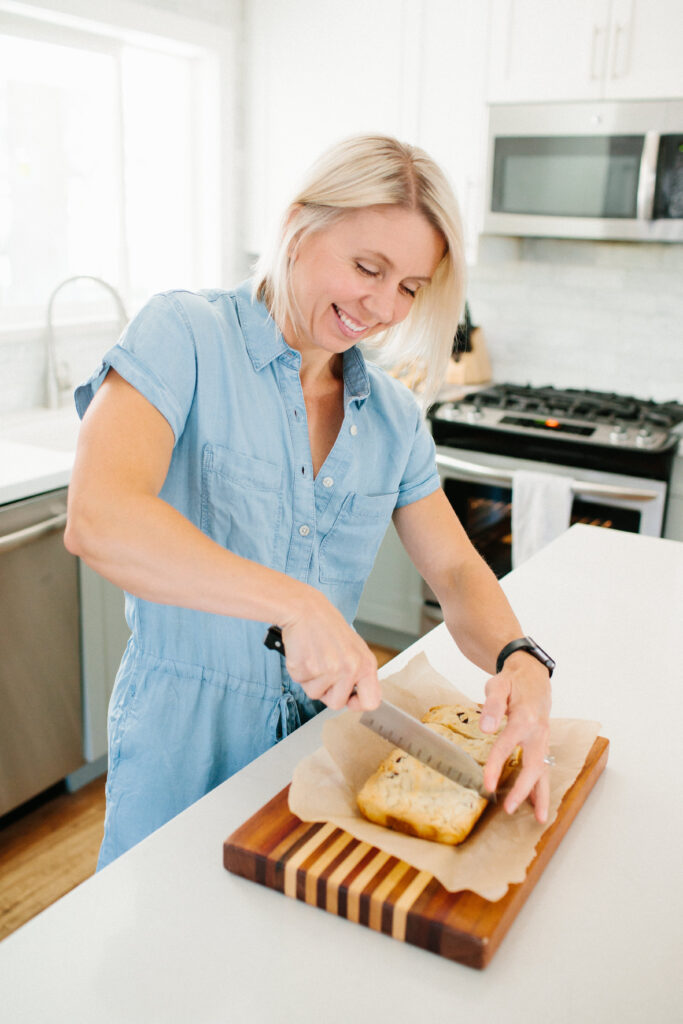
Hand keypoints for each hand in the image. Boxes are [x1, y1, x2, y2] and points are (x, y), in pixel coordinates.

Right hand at [278, 593, 380, 711]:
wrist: (306, 610)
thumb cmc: (328, 627)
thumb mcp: (354, 648)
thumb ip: (359, 672)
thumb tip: (357, 697)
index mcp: (366, 664)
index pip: (371, 701)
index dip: (358, 704)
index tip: (349, 699)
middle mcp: (350, 669)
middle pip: (337, 703)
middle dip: (327, 692)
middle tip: (323, 670)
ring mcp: (328, 670)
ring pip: (316, 694)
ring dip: (311, 680)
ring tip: (314, 657)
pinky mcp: (307, 669)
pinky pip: (300, 683)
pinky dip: (299, 671)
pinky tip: (304, 653)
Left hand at [479, 651, 552, 822]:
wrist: (533, 676)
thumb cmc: (513, 682)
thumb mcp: (499, 685)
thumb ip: (492, 705)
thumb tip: (486, 728)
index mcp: (525, 717)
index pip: (508, 745)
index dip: (497, 766)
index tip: (487, 785)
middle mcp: (538, 732)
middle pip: (534, 765)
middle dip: (523, 790)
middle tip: (509, 809)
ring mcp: (543, 739)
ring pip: (544, 770)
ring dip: (541, 795)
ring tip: (540, 819)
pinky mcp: (542, 743)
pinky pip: (543, 767)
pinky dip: (542, 786)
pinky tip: (537, 804)